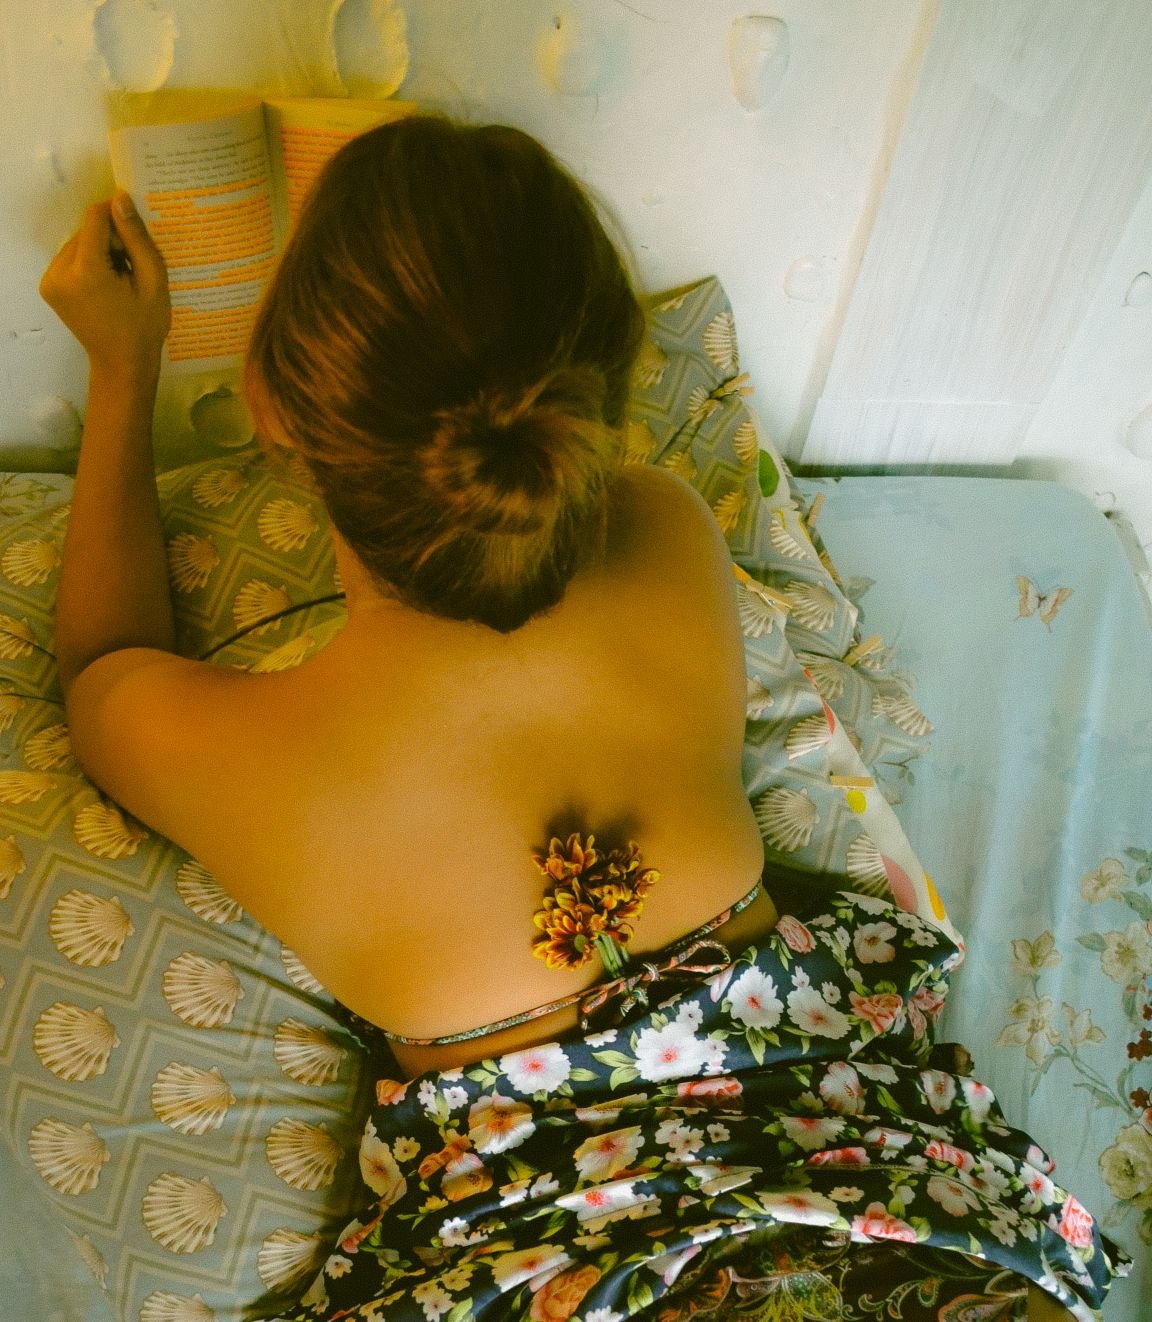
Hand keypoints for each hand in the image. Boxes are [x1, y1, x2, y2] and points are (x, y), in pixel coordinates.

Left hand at [39, 191, 170, 379]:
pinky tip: (106, 285)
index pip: (95, 218)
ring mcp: (50, 280)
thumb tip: (120, 198)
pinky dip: (88, 263)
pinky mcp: (48, 286)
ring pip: (77, 244)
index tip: (136, 236)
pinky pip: (70, 259)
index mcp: (86, 271)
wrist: (122, 364)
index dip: (117, 218)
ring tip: (120, 278)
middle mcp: (60, 271)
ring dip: (99, 251)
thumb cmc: (144, 326)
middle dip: (109, 241)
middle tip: (131, 267)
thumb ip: (136, 238)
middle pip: (85, 232)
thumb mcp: (152, 280)